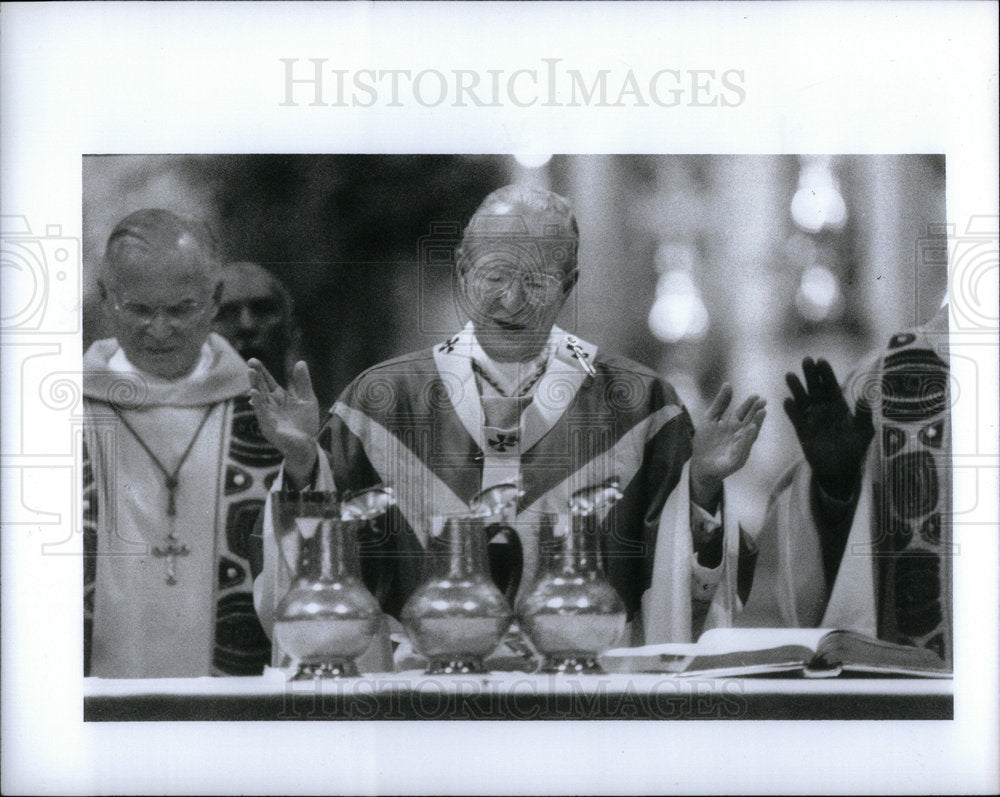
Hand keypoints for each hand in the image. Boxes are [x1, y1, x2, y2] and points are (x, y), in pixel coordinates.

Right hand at [248, 358, 320, 482]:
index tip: (254, 360)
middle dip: (256, 376)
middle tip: (250, 363)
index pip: (268, 382)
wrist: (307, 446)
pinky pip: (262, 413)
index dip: (262, 372)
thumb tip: (300, 362)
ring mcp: (268, 416)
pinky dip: (258, 403)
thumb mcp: (308, 399)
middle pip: (261, 387)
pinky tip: (254, 393)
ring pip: (259, 398)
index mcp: (279, 398)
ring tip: (250, 372)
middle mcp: (271, 406)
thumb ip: (303, 382)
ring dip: (254, 385)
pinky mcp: (268, 427)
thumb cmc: (306, 424)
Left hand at [689, 383, 766, 512]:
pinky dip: (746, 441)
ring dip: (755, 425)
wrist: (700, 465)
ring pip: (750, 436)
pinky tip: (750, 431)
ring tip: (761, 414)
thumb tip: (728, 383)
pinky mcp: (736, 461)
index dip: (749, 404)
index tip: (756, 396)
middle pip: (749, 422)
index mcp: (733, 425)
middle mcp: (739, 435)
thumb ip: (720, 403)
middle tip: (763, 402)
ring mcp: (739, 448)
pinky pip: (742, 450)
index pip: (743, 412)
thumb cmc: (706, 442)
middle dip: (756, 412)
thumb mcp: (710, 418)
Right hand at [783, 357, 873, 498]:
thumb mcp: (864, 430)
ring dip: (796, 388)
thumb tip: (868, 394)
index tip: (821, 360)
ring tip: (790, 375)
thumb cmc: (855, 448)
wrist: (840, 470)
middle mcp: (824, 409)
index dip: (826, 374)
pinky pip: (796, 418)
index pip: (832, 386)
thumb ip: (864, 412)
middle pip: (816, 388)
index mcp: (839, 406)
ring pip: (803, 400)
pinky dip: (791, 410)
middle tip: (806, 360)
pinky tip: (787, 401)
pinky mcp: (802, 431)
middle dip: (811, 375)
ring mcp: (812, 419)